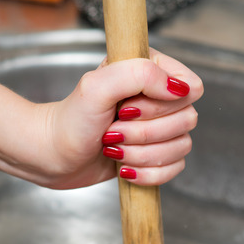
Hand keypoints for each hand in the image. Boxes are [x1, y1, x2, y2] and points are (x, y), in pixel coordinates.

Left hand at [40, 48, 202, 188]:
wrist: (52, 155)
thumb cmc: (69, 120)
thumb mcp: (96, 87)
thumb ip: (139, 74)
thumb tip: (178, 88)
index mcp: (150, 70)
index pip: (191, 85)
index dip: (165, 103)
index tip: (130, 108)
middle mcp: (158, 96)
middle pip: (187, 119)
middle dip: (146, 133)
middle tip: (113, 130)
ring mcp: (159, 126)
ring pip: (182, 146)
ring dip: (144, 154)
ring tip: (113, 148)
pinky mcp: (155, 153)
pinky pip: (175, 168)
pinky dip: (149, 173)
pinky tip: (124, 167)